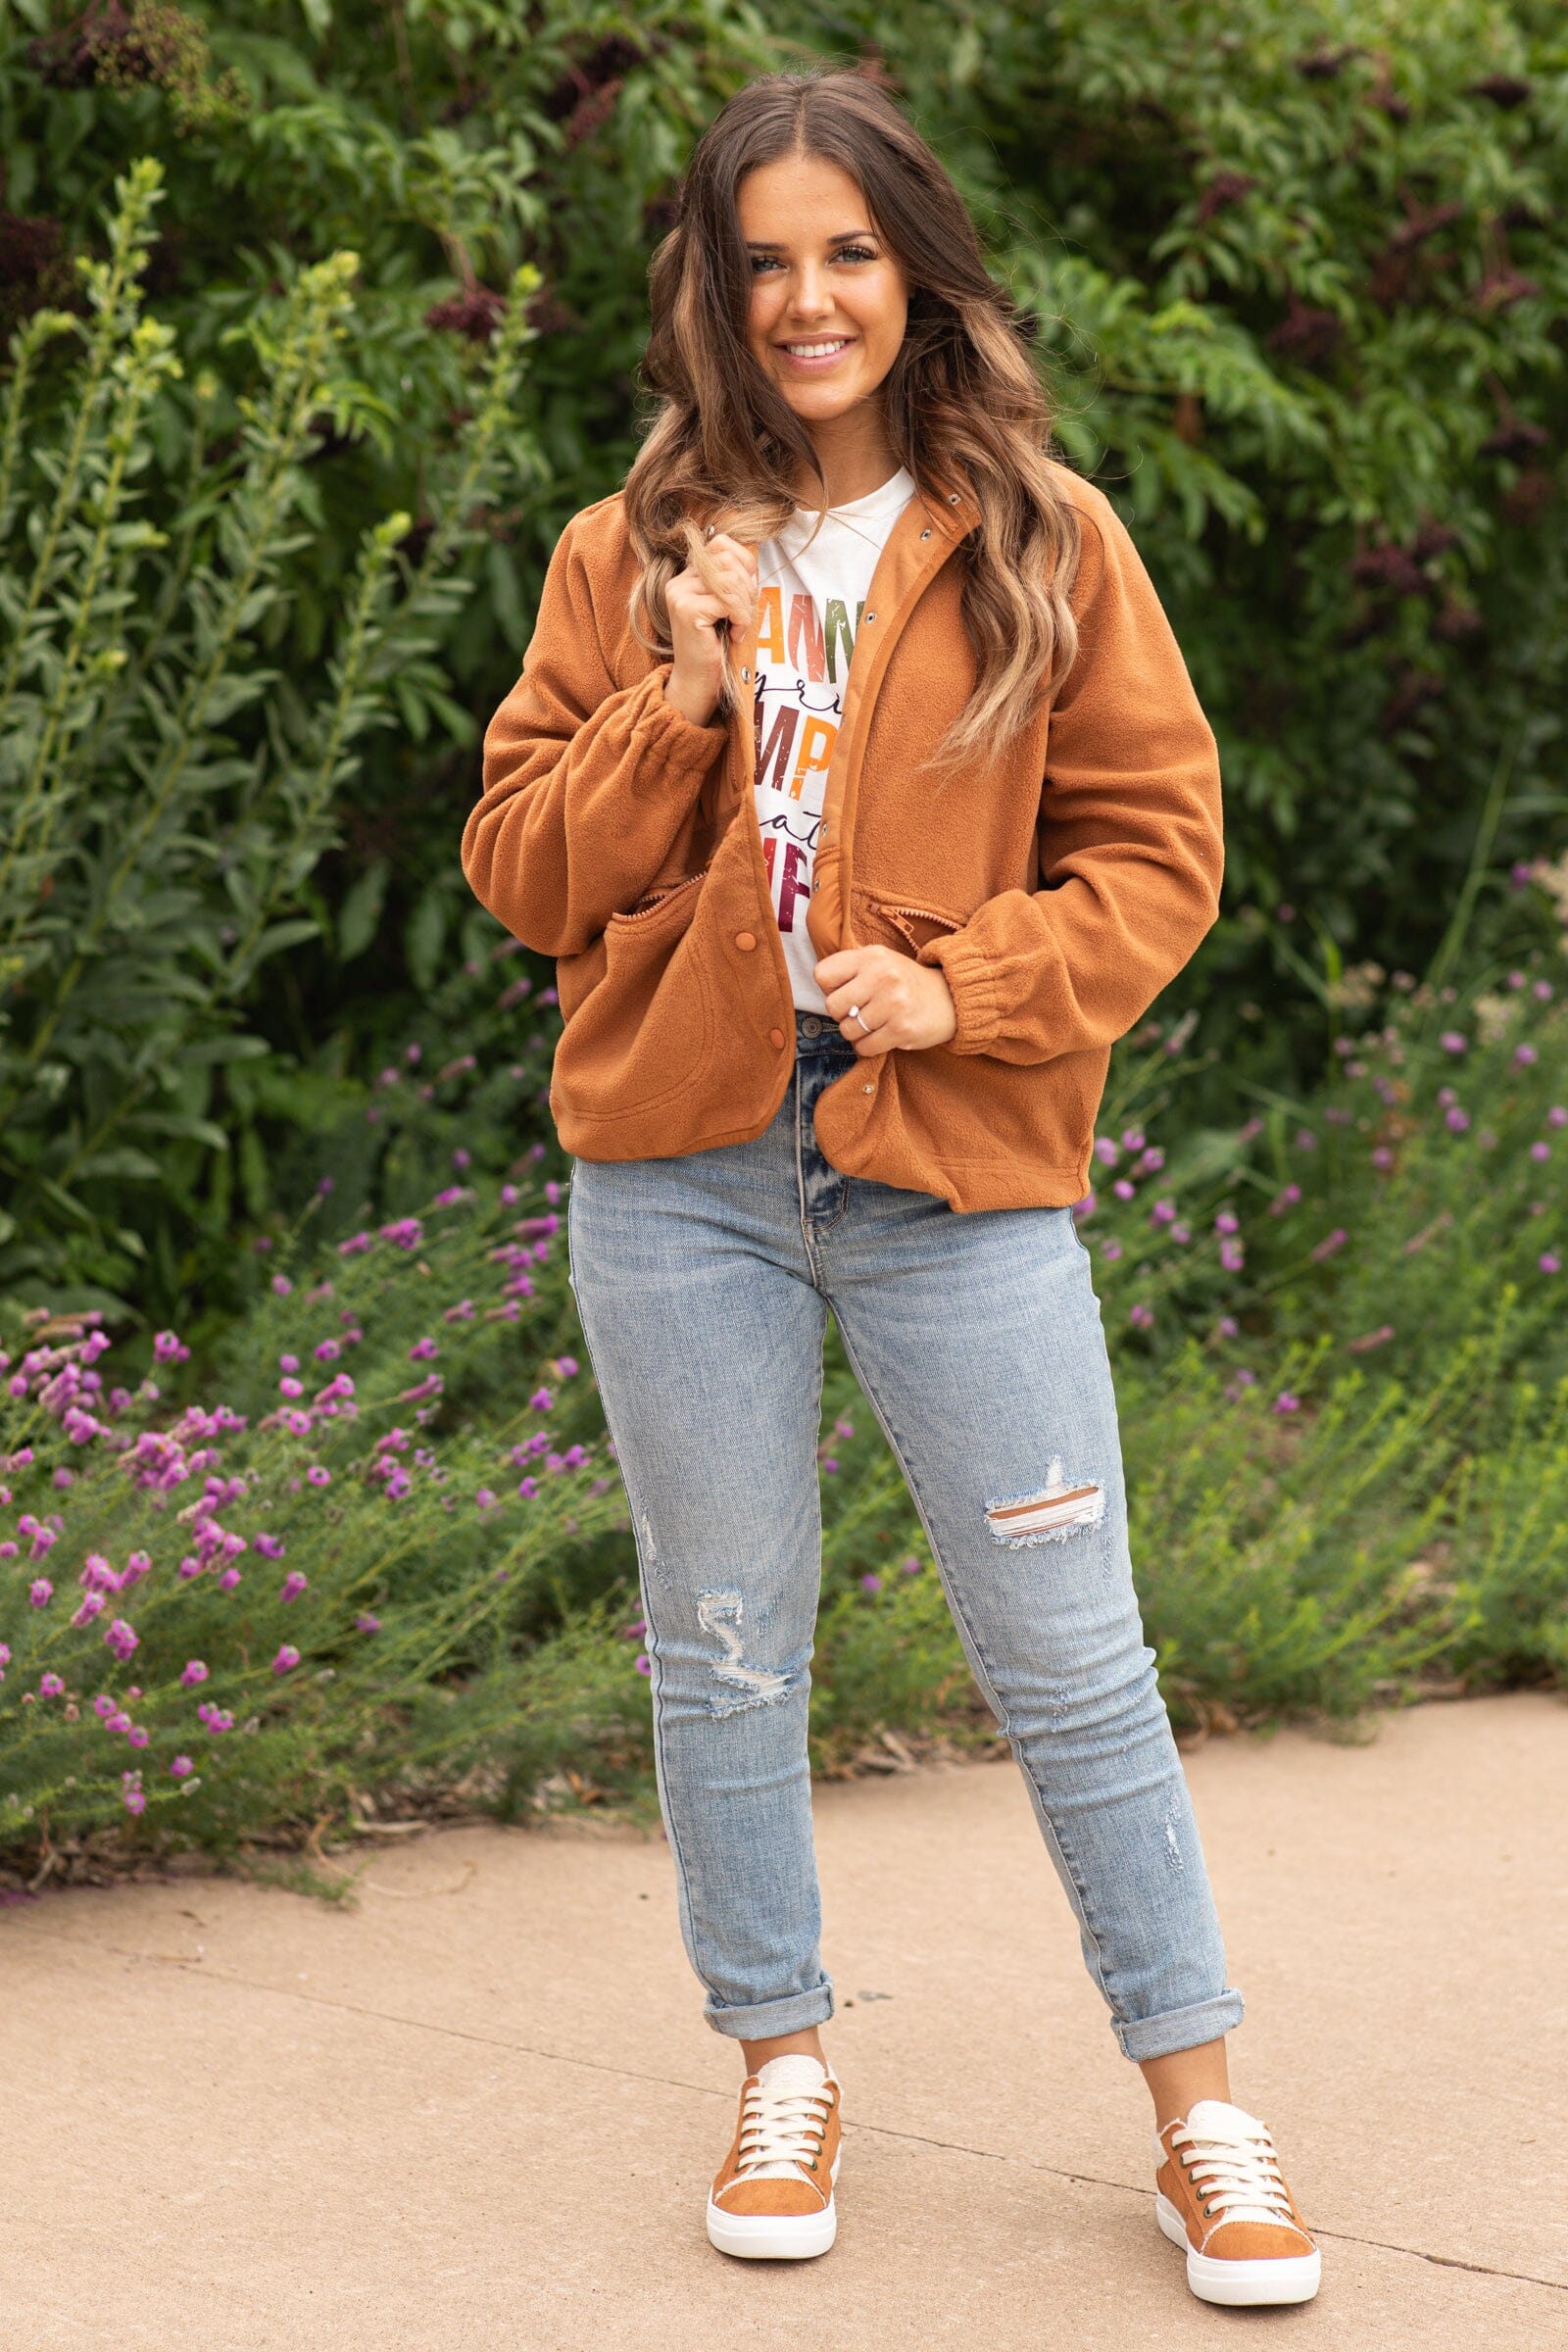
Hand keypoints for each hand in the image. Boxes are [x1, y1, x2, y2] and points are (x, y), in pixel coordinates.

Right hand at [664, 532, 756, 726]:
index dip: (743, 562)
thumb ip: (733, 581)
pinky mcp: (688, 611)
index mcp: (687, 576)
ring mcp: (680, 595)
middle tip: (745, 614)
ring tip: (739, 626)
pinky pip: (729, 602)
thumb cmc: (717, 646)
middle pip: (728, 559)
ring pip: (731, 580)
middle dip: (747, 587)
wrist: (698, 682)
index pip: (720, 544)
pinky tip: (734, 635)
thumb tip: (752, 562)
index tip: (747, 591)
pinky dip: (741, 620)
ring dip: (745, 606)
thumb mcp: (727, 606)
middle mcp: (679, 582)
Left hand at [814, 944, 957, 1056]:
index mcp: (872, 956)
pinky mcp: (902, 1029)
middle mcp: (882, 976)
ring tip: (874, 1024)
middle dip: (843, 1014)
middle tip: (860, 1011)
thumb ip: (850, 968)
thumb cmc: (905, 982)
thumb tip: (822, 990)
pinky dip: (868, 1047)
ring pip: (847, 1030)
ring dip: (857, 1033)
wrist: (950, 998)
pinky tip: (881, 1036)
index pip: (823, 975)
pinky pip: (865, 1047)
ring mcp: (893, 1004)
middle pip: (832, 1006)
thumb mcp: (880, 961)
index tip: (847, 992)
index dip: (830, 989)